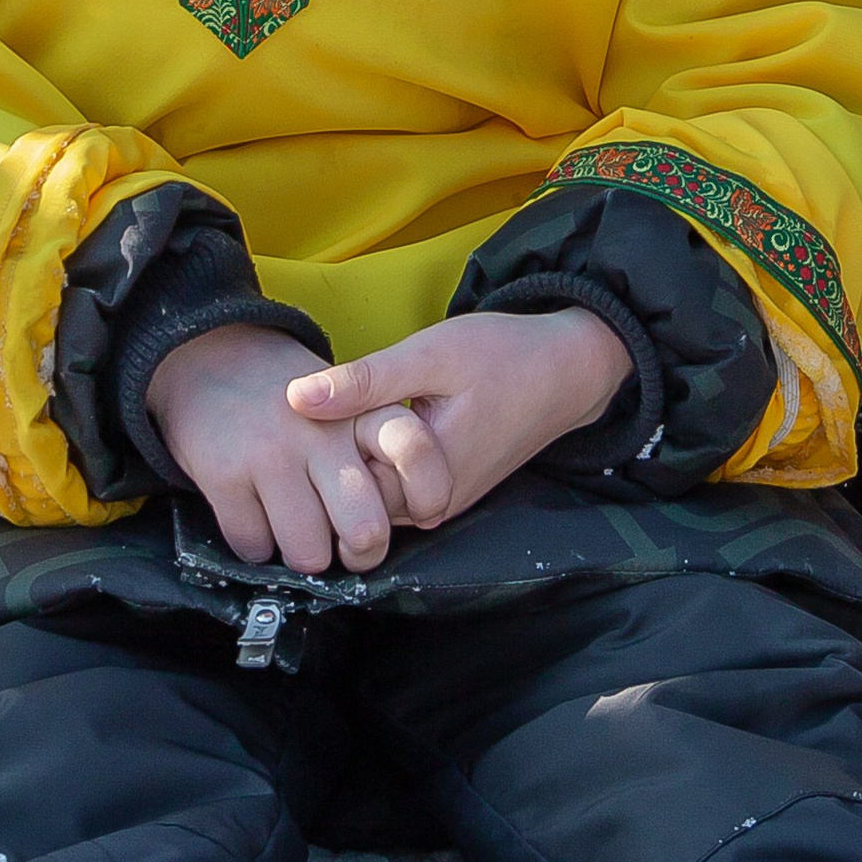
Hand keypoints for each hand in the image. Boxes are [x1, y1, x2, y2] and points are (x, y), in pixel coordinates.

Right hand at [144, 326, 404, 574]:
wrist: (211, 360)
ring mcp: (268, 455)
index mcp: (360, 411)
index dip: (429, 497)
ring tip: (299, 527)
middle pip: (365, 530)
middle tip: (349, 546)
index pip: (415, 450)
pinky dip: (257, 546)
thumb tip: (420, 520)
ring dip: (304, 555)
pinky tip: (259, 516)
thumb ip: (387, 452)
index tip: (422, 514)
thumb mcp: (351, 405)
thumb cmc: (296, 407)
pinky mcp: (223, 475)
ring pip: (308, 553)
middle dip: (360, 554)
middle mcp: (319, 433)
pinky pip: (255, 548)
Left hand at [287, 309, 631, 534]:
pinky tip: (373, 423)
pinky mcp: (448, 491)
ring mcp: (442, 502)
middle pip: (355, 498)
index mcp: (427, 479)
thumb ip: (364, 381)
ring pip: (374, 494)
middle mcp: (434, 505)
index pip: (344, 490)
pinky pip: (396, 487)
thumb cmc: (504, 357)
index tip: (321, 413)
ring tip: (348, 414)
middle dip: (335, 458)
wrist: (568, 370)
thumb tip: (293, 398)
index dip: (323, 451)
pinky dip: (379, 458)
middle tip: (326, 411)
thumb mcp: (430, 356)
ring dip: (357, 458)